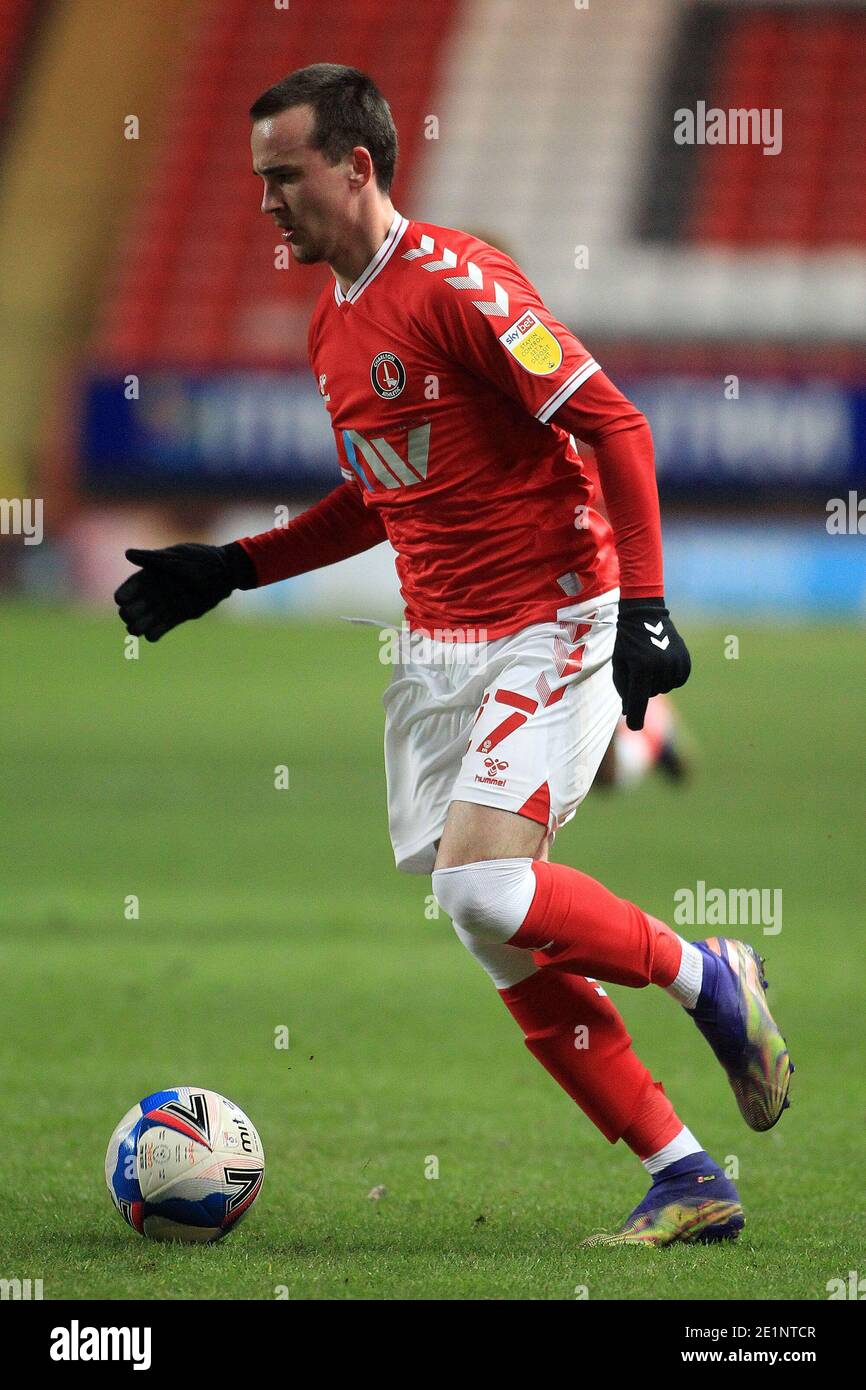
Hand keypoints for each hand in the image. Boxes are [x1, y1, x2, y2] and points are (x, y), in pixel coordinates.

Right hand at [114, 542, 255, 642]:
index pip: (129, 588)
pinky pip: (161, 628)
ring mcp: (165, 605)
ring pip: (144, 620)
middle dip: (128, 613)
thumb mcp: (174, 557)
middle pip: (132, 607)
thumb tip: (127, 554)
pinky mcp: (178, 616)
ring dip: (138, 626)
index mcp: (150, 575)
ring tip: (137, 629)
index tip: (121, 600)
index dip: (123, 594)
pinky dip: (155, 633)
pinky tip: (151, 636)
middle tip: (130, 615)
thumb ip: (151, 559)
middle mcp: (154, 592)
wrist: (224, 572)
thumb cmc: (199, 560)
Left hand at [612, 597, 690, 730]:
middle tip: (637, 666)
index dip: (636, 716)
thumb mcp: (619, 664)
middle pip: (650, 695)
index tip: (634, 727)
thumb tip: (630, 712)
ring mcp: (676, 663)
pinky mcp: (686, 661)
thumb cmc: (627, 642)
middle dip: (641, 688)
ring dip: (655, 682)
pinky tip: (662, 663)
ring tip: (650, 662)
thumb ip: (623, 688)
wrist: (646, 616)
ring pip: (664, 689)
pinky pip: (676, 682)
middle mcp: (661, 666)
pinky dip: (668, 678)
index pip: (638, 699)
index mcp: (641, 666)